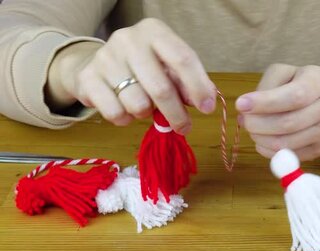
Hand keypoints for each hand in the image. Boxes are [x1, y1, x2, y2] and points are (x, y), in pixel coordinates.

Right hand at [45, 18, 215, 133]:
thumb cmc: (144, 67)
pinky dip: (125, 119)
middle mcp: (128, 39)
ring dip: (146, 114)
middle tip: (184, 127)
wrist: (97, 64)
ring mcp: (105, 57)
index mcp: (154, 31)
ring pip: (138, 105)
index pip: (182, 59)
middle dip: (176, 114)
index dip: (198, 87)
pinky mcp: (88, 78)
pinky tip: (125, 108)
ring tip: (144, 105)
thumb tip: (204, 101)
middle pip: (161, 89)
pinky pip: (115, 114)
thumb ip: (188, 82)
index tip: (207, 109)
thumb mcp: (169, 67)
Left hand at [236, 64, 319, 160]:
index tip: (241, 105)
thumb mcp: (282, 73)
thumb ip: (265, 87)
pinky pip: (289, 157)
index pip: (294, 96)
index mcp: (319, 80)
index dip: (265, 103)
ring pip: (287, 143)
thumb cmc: (297, 84)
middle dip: (259, 124)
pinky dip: (269, 151)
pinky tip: (263, 140)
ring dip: (261, 139)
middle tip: (245, 121)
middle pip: (289, 123)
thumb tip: (245, 111)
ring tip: (253, 130)